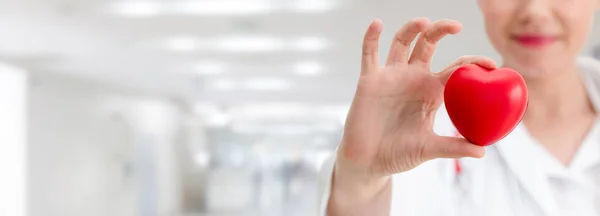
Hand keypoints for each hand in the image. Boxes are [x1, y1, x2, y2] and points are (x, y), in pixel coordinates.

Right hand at [336, 18, 495, 181]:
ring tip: (424, 22)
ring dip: (412, 28)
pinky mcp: (370, 80)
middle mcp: (413, 78)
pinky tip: (377, 24)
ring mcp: (391, 76)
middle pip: (429, 43)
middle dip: (441, 30)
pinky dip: (371, 37)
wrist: (368, 161)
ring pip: (402, 42)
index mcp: (432, 92)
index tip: (491, 64)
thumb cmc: (399, 155)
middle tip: (457, 26)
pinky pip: (369, 53)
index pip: (456, 68)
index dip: (473, 62)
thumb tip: (482, 152)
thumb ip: (453, 147)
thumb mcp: (428, 149)